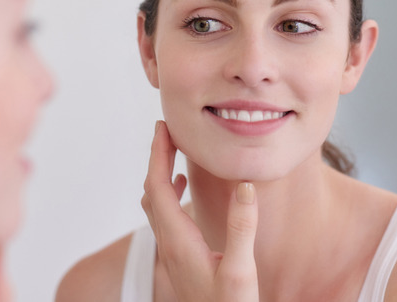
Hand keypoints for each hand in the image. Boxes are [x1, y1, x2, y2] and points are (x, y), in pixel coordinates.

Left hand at [141, 120, 258, 300]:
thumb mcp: (240, 271)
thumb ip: (241, 228)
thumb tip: (244, 184)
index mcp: (178, 241)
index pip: (157, 186)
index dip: (157, 154)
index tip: (162, 125)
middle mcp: (168, 244)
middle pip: (152, 190)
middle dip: (157, 157)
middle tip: (166, 129)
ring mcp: (172, 253)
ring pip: (156, 204)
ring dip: (161, 174)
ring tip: (174, 151)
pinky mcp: (180, 259)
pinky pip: (166, 216)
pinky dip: (170, 193)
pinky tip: (185, 188)